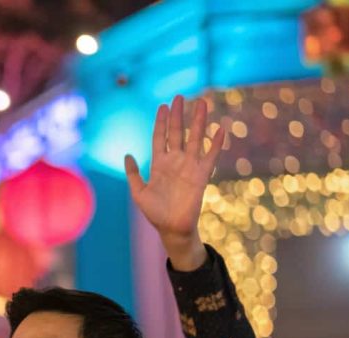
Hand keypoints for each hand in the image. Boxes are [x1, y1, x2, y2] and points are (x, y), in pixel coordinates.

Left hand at [124, 96, 224, 270]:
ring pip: (195, 139)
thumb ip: (132, 174)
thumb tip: (127, 155)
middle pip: (178, 133)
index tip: (162, 106)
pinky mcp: (201, 176)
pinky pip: (210, 157)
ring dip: (199, 121)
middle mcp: (175, 162)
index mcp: (159, 164)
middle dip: (178, 115)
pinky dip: (215, 144)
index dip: (161, 122)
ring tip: (202, 103)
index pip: (160, 137)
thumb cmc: (155, 213)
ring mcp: (189, 167)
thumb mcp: (138, 192)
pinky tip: (220, 129)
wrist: (171, 229)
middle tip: (180, 97)